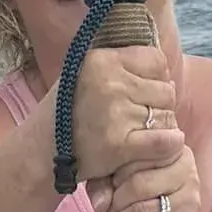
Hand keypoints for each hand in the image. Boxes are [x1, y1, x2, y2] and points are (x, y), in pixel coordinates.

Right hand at [63, 45, 182, 181]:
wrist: (41, 151)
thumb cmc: (68, 112)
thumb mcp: (86, 74)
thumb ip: (121, 66)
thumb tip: (167, 74)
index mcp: (102, 60)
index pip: (157, 61)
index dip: (156, 79)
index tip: (144, 93)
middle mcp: (109, 83)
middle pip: (166, 90)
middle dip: (159, 105)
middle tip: (141, 119)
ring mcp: (116, 113)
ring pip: (167, 115)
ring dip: (161, 127)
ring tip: (141, 134)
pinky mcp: (120, 144)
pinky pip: (165, 140)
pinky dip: (170, 145)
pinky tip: (161, 147)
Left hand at [98, 143, 204, 211]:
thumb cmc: (143, 198)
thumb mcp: (117, 181)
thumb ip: (104, 183)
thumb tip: (100, 204)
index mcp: (172, 149)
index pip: (136, 156)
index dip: (115, 176)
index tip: (109, 188)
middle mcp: (187, 171)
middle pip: (138, 185)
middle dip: (115, 203)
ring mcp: (191, 200)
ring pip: (141, 211)